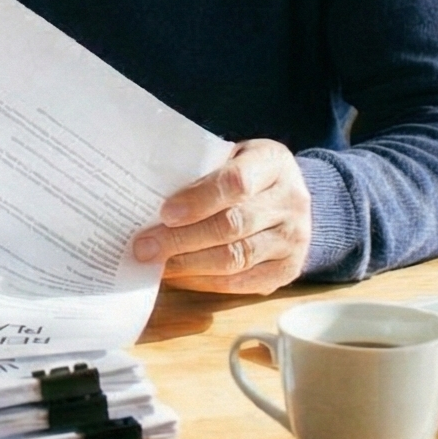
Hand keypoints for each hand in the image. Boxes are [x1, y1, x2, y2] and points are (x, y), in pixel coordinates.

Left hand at [131, 140, 310, 294]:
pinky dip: (204, 281)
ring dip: (189, 264)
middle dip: (182, 238)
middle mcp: (291, 201)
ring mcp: (293, 239)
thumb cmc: (246, 172)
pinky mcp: (287, 270)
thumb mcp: (230, 155)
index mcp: (273, 163)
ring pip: (236, 258)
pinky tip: (178, 276)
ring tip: (156, 263)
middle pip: (232, 225)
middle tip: (145, 246)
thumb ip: (201, 170)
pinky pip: (241, 282)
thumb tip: (148, 197)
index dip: (199, 199)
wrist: (288, 198)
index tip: (165, 212)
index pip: (237, 182)